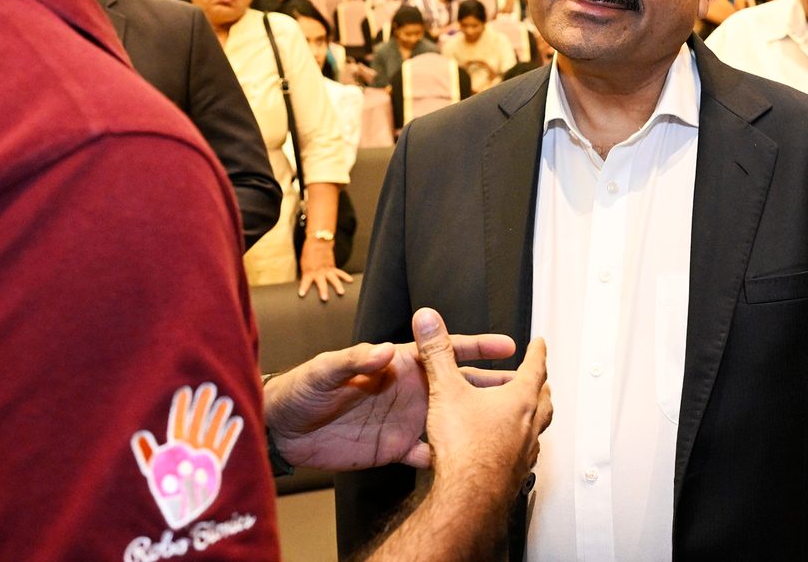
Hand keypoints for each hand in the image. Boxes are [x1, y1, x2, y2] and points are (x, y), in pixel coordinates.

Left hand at [263, 321, 517, 471]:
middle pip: (458, 386)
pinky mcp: (394, 449)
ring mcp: (404, 420)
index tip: (507, 346)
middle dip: (491, 386)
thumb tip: (387, 349)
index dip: (476, 346)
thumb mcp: (325, 370)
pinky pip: (428, 454)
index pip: (442, 351)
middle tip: (524, 388)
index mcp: (396, 365)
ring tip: (508, 426)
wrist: (282, 429)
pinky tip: (468, 462)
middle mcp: (407, 390)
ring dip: (477, 422)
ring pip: (451, 419)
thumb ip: (355, 359)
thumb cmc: (301, 389)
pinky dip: (448, 458)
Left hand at [298, 243, 353, 300]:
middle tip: (324, 298)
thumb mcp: (304, 265)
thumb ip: (306, 275)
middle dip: (323, 290)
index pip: (305, 281)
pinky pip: (340, 272)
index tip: (302, 294)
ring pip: (333, 278)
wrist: (318, 242)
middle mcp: (318, 271)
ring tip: (341, 292)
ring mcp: (327, 269)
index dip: (303, 288)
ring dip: (337, 286)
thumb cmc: (308, 254)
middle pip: (321, 282)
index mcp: (309, 271)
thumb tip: (304, 285)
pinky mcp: (332, 267)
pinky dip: (345, 276)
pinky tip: (350, 281)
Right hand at [413, 308, 551, 506]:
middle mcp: (528, 425)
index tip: (540, 344)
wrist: (468, 496)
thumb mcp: (445, 390)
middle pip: (544, 400)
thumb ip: (436, 353)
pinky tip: (506, 451)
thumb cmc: (464, 447)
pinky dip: (519, 446)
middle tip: (539, 379)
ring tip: (525, 415)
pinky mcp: (515, 474)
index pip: (535, 367)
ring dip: (533, 417)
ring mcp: (525, 452)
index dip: (537, 352)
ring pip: (537, 429)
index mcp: (519, 400)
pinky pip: (524, 454)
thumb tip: (428, 320)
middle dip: (541, 386)